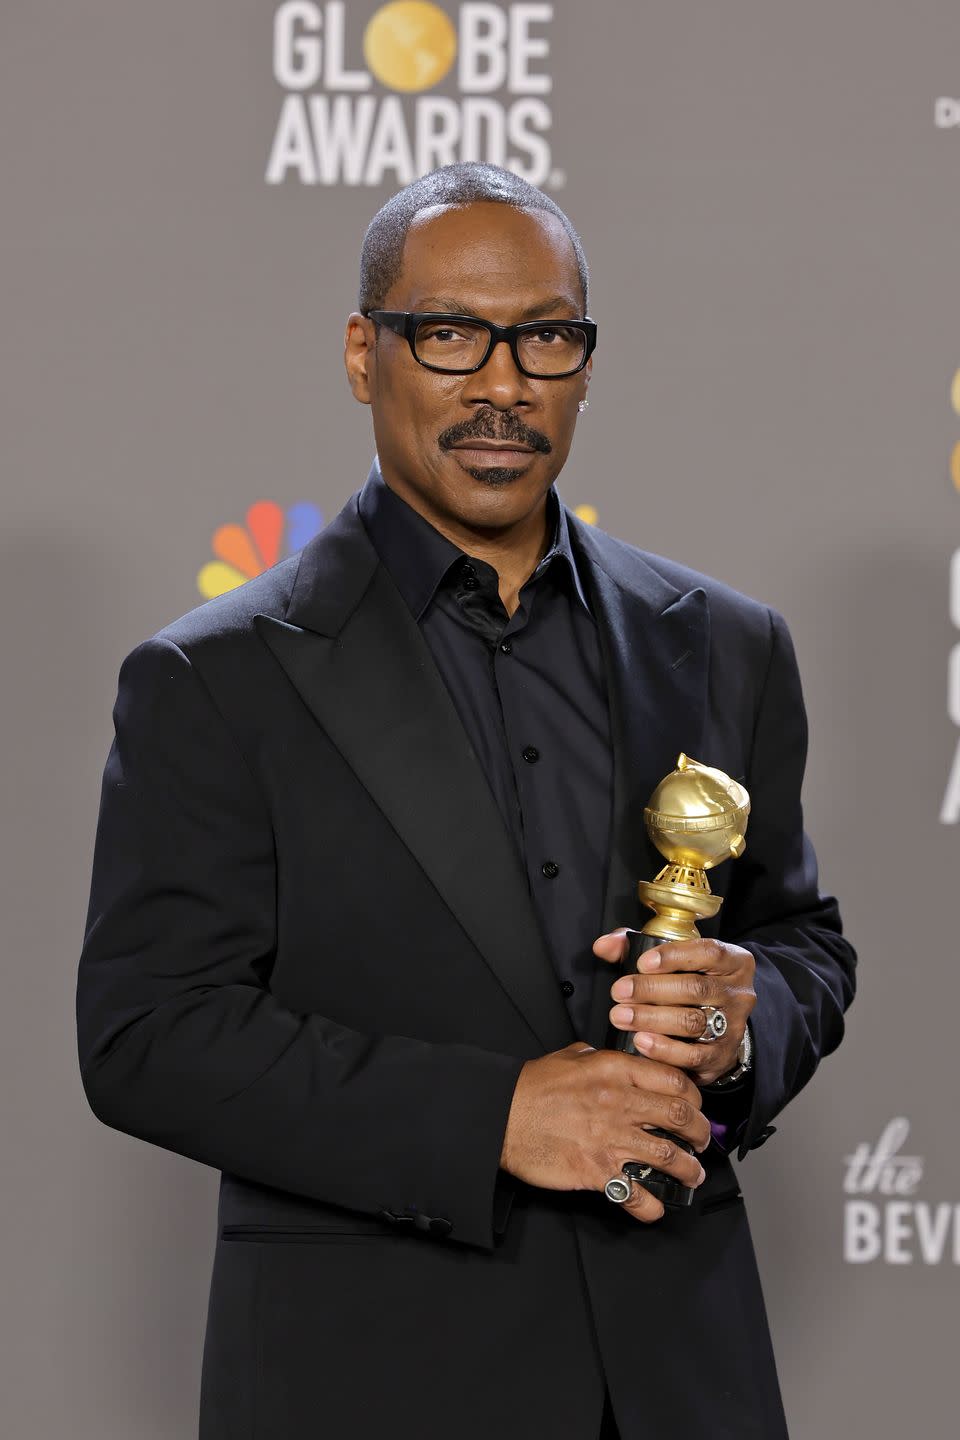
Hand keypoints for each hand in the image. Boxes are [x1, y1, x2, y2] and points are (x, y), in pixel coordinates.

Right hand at [500, 1042, 708, 1222]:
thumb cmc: (530, 1087)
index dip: (694, 1097)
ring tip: (692, 1176)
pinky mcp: (597, 1170)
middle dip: (700, 1134)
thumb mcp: (568, 1057)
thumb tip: (606, 1059)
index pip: (675, 1080)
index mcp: (616, 1071)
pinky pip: (635, 1194)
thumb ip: (595, 1057)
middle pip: (682, 1117)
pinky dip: (650, 1206)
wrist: (501, 1115)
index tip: (695, 1108)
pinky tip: (653, 1208)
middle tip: (701, 1143)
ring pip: (669, 1157)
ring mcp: (611, 1138)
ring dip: (688, 1171)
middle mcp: (620, 1102)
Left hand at [593, 932, 756, 1086]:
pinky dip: (664, 1049)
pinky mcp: (721, 1057)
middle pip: (696, 989)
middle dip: (652, 990)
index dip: (674, 956)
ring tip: (621, 1017)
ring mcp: (733, 1027)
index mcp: (733, 961)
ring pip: (693, 1022)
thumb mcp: (674, 959)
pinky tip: (640, 1041)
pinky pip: (693, 1055)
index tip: (642, 962)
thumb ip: (636, 946)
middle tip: (619, 992)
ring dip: (652, 1019)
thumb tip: (604, 946)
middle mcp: (739, 993)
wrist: (720, 1025)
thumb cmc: (689, 983)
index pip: (708, 952)